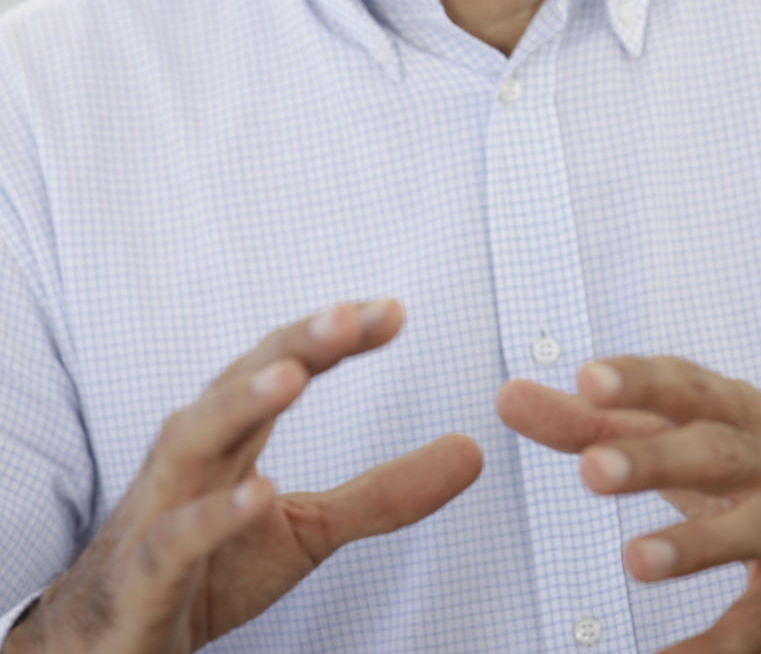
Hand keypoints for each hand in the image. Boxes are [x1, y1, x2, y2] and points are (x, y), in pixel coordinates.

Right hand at [18, 300, 480, 652]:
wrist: (117, 644)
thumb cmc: (209, 568)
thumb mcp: (308, 529)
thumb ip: (385, 492)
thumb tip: (473, 450)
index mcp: (233, 433)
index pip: (285, 363)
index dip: (335, 336)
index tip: (394, 312)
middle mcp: (194, 453)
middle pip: (241, 379)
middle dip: (294, 343)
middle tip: (349, 315)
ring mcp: (162, 507)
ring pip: (193, 437)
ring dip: (241, 402)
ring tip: (293, 376)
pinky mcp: (147, 573)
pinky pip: (176, 536)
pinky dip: (215, 514)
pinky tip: (261, 494)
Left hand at [497, 355, 760, 653]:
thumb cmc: (754, 471)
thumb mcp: (684, 436)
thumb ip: (593, 421)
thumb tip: (508, 398)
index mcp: (732, 409)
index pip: (683, 385)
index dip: (638, 381)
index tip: (587, 378)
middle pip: (713, 450)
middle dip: (655, 459)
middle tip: (592, 471)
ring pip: (748, 530)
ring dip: (693, 544)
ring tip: (635, 561)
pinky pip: (758, 620)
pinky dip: (717, 644)